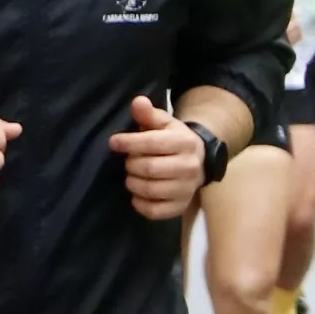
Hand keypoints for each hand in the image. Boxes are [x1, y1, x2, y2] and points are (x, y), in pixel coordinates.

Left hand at [108, 96, 210, 218]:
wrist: (199, 161)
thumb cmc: (174, 140)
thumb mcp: (164, 123)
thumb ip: (148, 114)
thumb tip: (138, 102)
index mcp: (184, 143)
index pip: (151, 143)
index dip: (128, 143)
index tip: (114, 143)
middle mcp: (189, 167)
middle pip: (148, 168)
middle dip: (131, 164)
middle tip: (129, 161)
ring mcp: (187, 189)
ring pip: (150, 190)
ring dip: (133, 183)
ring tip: (132, 176)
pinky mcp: (181, 207)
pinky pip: (154, 211)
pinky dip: (140, 204)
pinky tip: (137, 195)